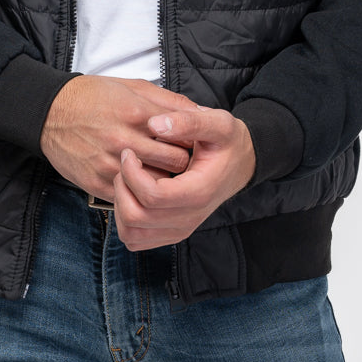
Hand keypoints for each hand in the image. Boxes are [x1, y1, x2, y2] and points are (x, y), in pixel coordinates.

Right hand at [39, 76, 197, 200]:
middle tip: (183, 160)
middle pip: (175, 163)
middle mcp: (124, 140)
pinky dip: (141, 190)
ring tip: (164, 171)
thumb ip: (168, 100)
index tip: (193, 142)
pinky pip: (131, 195)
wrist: (50, 113)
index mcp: (136, 113)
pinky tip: (142, 180)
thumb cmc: (93, 96)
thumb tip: (199, 111)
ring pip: (155, 183)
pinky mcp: (97, 182)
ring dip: (164, 179)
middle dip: (183, 163)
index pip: (183, 136)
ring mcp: (110, 164)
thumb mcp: (133, 87)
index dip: (192, 141)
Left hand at [113, 107, 255, 250]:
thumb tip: (155, 125)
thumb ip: (188, 121)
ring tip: (128, 179)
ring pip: (131, 233)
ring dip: (120, 205)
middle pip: (136, 217)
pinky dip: (125, 219)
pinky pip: (135, 240)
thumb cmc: (228, 142)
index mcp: (198, 192)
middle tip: (126, 164)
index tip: (129, 152)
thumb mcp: (218, 122)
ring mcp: (180, 230)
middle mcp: (189, 218)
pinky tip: (132, 194)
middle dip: (122, 187)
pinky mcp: (172, 234)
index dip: (131, 173)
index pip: (151, 196)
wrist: (241, 164)